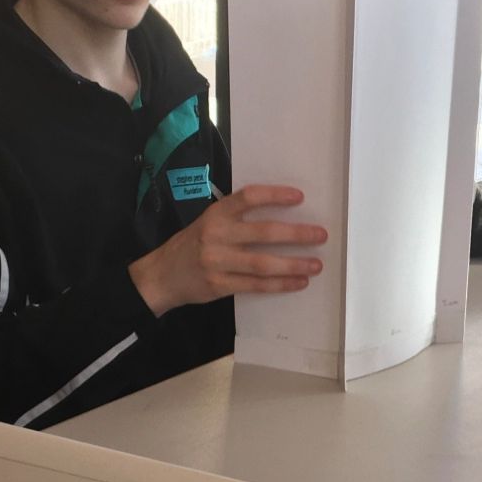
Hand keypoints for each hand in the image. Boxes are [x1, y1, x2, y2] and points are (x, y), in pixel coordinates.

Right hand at [129, 185, 327, 316]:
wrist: (161, 275)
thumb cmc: (191, 245)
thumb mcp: (207, 222)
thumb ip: (235, 218)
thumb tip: (279, 216)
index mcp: (215, 214)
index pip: (248, 198)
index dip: (275, 196)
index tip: (299, 197)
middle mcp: (216, 235)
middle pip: (263, 233)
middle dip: (296, 235)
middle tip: (320, 235)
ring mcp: (218, 262)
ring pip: (263, 263)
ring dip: (293, 264)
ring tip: (316, 264)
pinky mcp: (220, 285)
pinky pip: (256, 285)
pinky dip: (280, 284)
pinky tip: (298, 282)